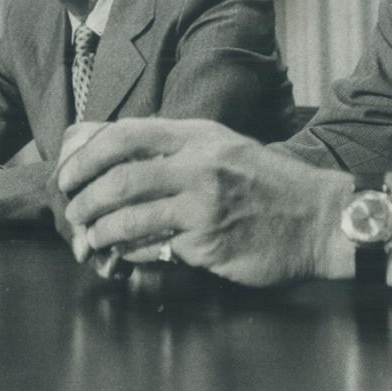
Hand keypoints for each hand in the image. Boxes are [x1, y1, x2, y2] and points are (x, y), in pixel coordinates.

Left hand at [56, 119, 354, 286]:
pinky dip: (127, 253)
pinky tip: (121, 256)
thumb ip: (183, 152)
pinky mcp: (209, 242)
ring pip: (129, 215)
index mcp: (201, 136)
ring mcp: (204, 204)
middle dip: (84, 198)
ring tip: (89, 239)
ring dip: (98, 230)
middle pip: (120, 177)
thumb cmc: (274, 188)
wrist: (322, 221)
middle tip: (73, 212)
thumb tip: (124, 162)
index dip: (88, 154)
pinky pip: (152, 248)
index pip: (127, 134)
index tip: (69, 174)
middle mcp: (200, 164)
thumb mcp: (228, 151)